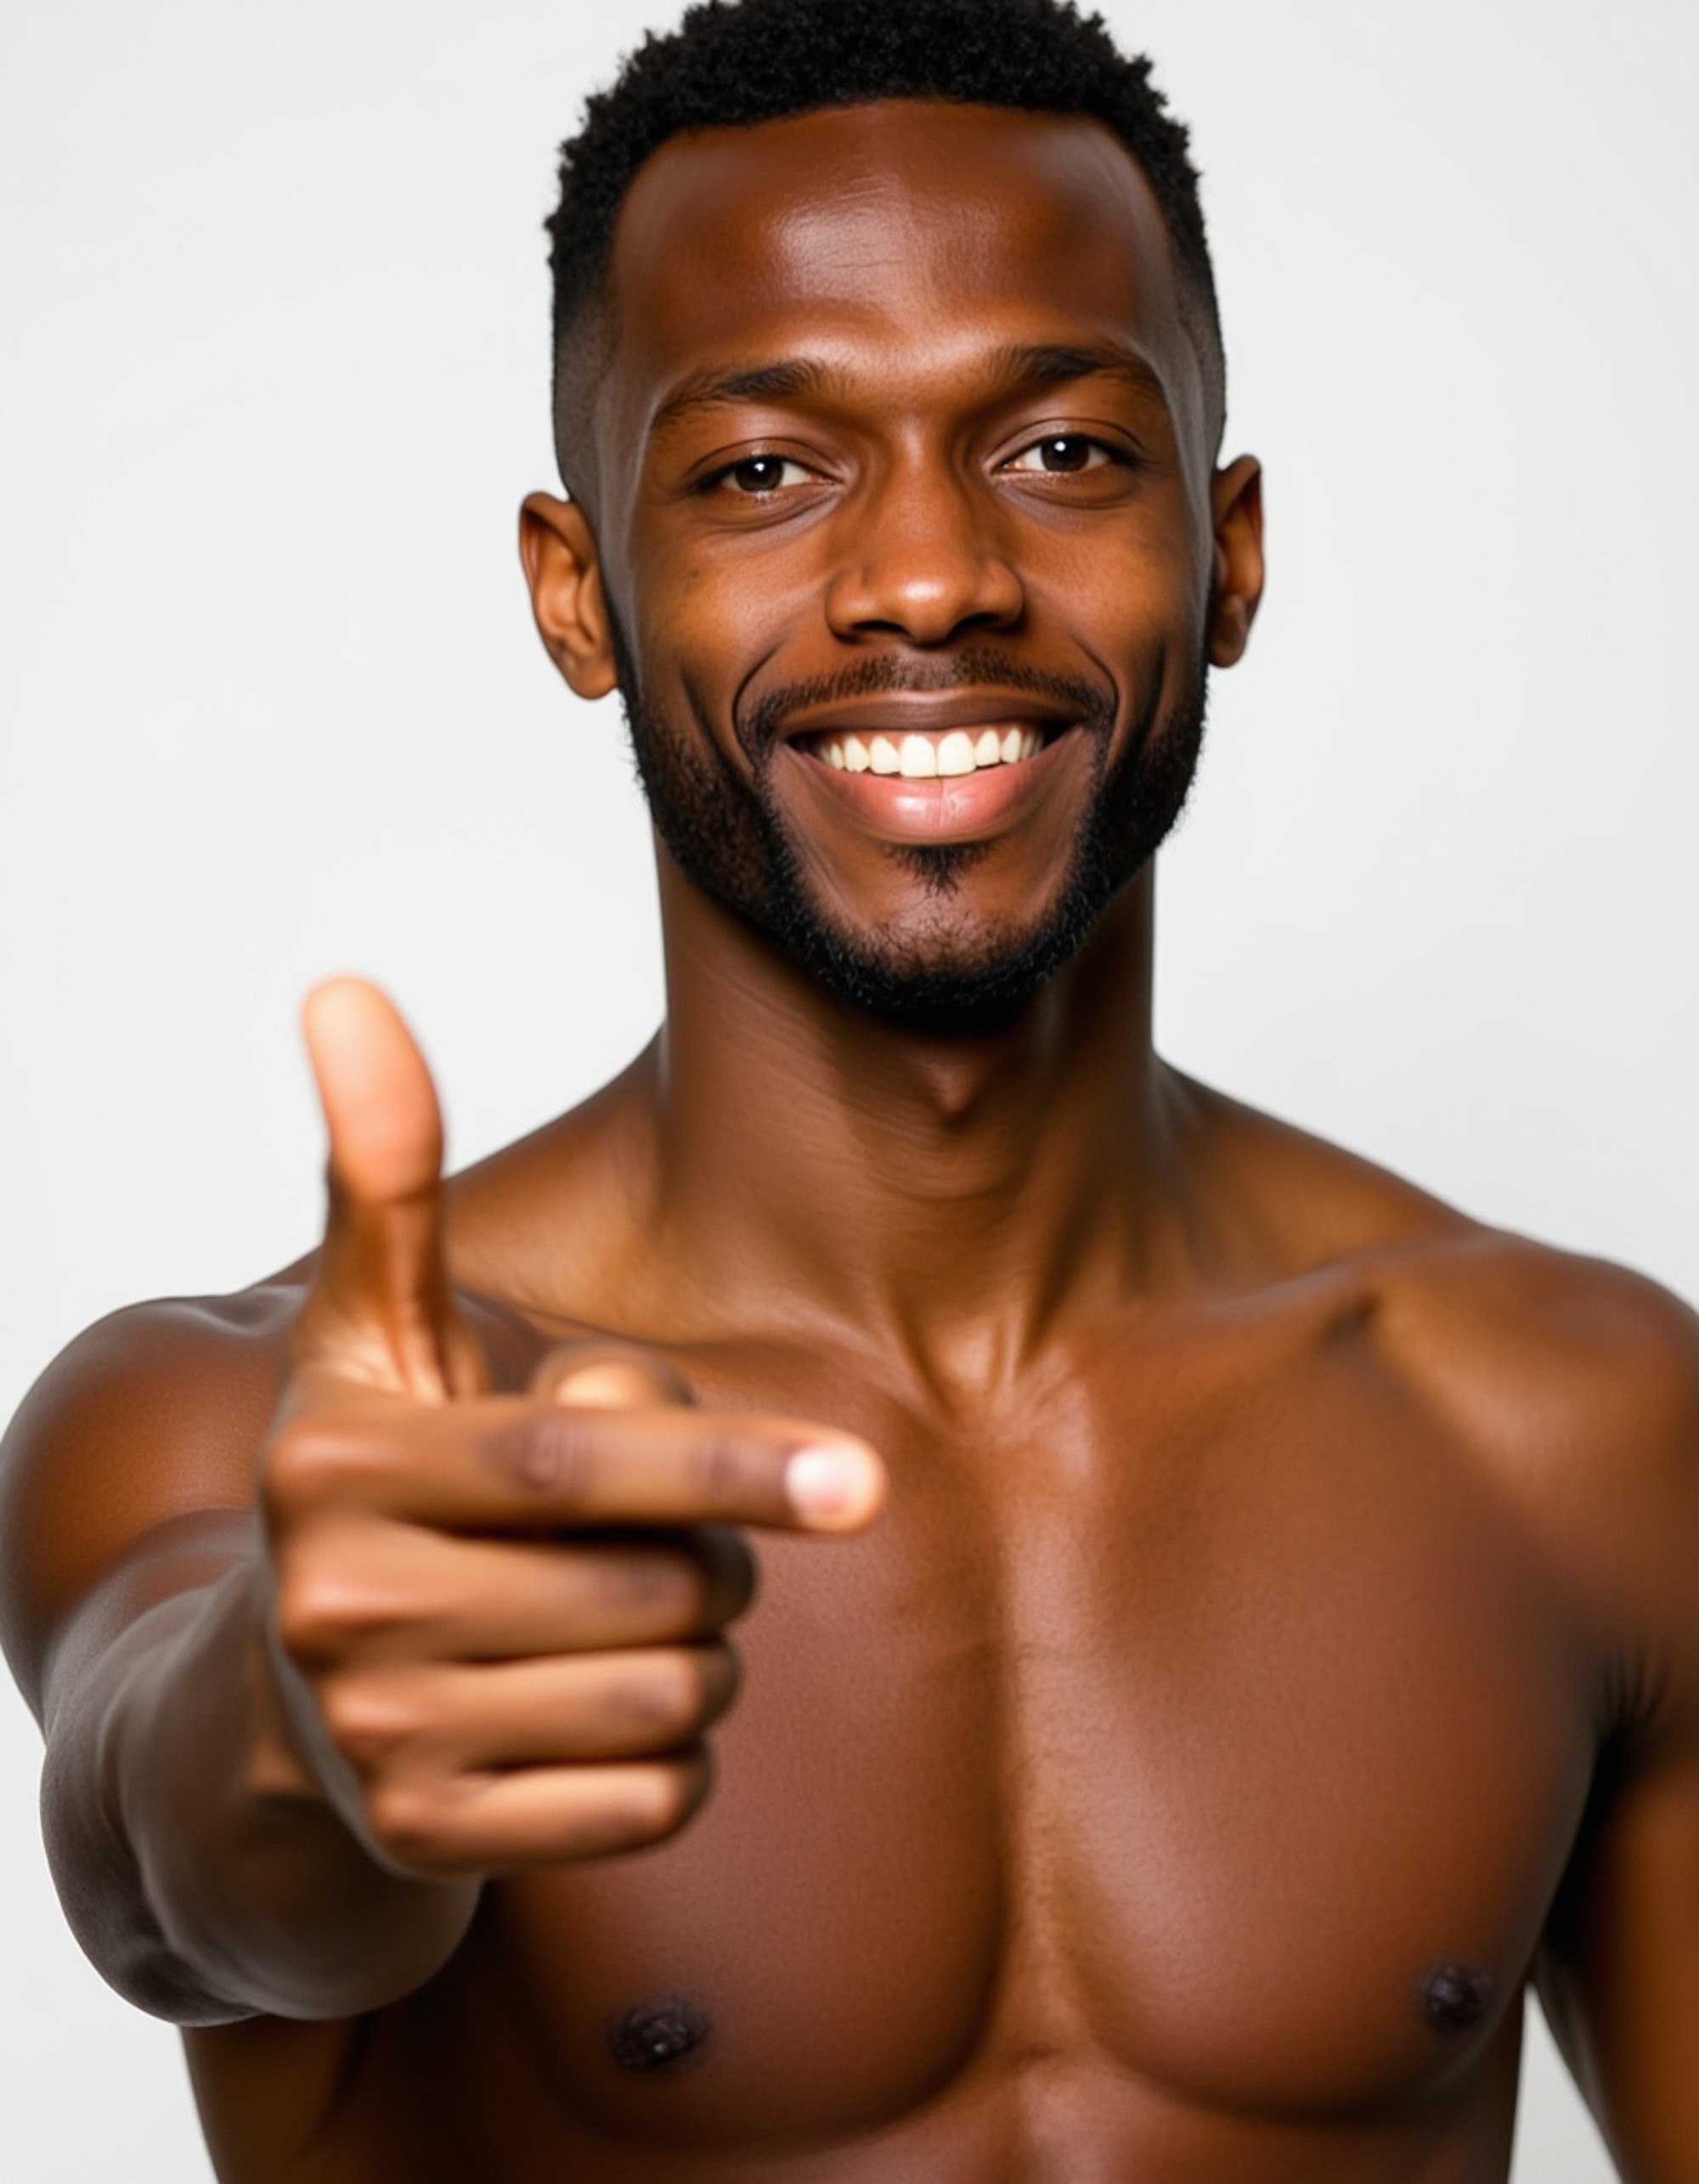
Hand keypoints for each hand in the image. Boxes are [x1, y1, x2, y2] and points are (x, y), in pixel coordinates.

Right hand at [257, 978, 883, 1883]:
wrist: (273, 1711)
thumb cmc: (380, 1486)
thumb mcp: (371, 1337)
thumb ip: (386, 1175)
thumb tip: (344, 986)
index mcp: (340, 1460)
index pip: (577, 1466)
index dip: (730, 1460)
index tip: (868, 1478)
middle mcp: (340, 1604)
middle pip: (652, 1584)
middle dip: (713, 1559)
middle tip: (660, 1541)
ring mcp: (379, 1740)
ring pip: (670, 1696)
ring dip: (695, 1657)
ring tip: (612, 1623)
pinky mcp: (430, 1846)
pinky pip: (652, 1798)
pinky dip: (664, 1757)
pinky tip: (586, 1718)